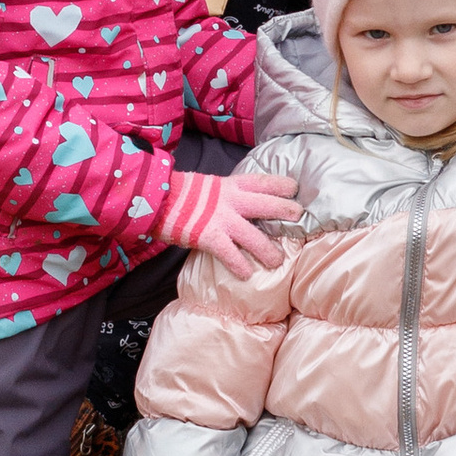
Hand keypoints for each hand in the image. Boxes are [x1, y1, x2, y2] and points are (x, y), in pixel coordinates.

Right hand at [160, 165, 298, 273]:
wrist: (155, 199)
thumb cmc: (178, 194)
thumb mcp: (206, 187)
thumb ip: (223, 196)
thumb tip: (236, 205)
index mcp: (230, 185)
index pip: (262, 181)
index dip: (280, 185)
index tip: (294, 189)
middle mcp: (231, 200)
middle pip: (266, 204)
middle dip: (285, 210)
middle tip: (299, 217)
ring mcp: (222, 219)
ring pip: (254, 235)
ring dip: (268, 250)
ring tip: (278, 261)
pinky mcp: (210, 236)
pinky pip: (230, 253)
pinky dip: (240, 264)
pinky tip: (247, 274)